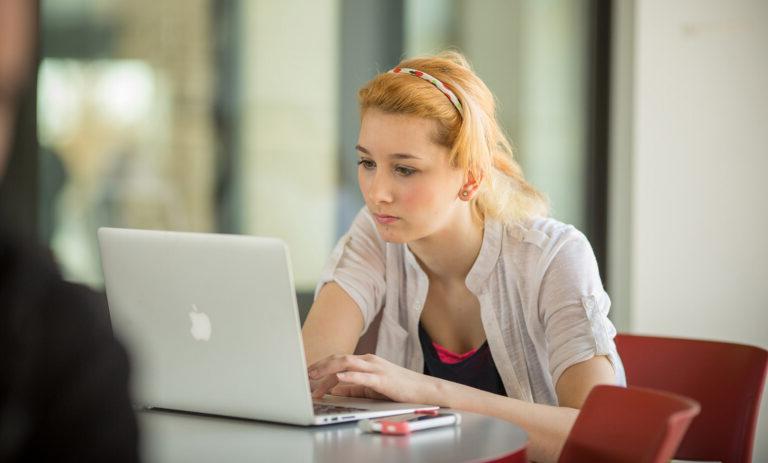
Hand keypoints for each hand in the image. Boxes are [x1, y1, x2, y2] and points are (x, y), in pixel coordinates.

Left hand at [307, 353, 440, 404]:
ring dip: (327, 371)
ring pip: (346, 363)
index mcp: (365, 361)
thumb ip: (354, 386)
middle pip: (338, 359)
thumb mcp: (372, 386)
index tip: (307, 375)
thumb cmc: (399, 388)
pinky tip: (339, 378)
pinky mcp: (383, 379)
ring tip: (314, 377)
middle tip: (304, 376)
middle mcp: (369, 361)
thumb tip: (335, 389)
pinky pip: (364, 376)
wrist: (424, 389)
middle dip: (319, 367)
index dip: (320, 366)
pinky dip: (350, 375)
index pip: (338, 361)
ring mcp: (376, 368)